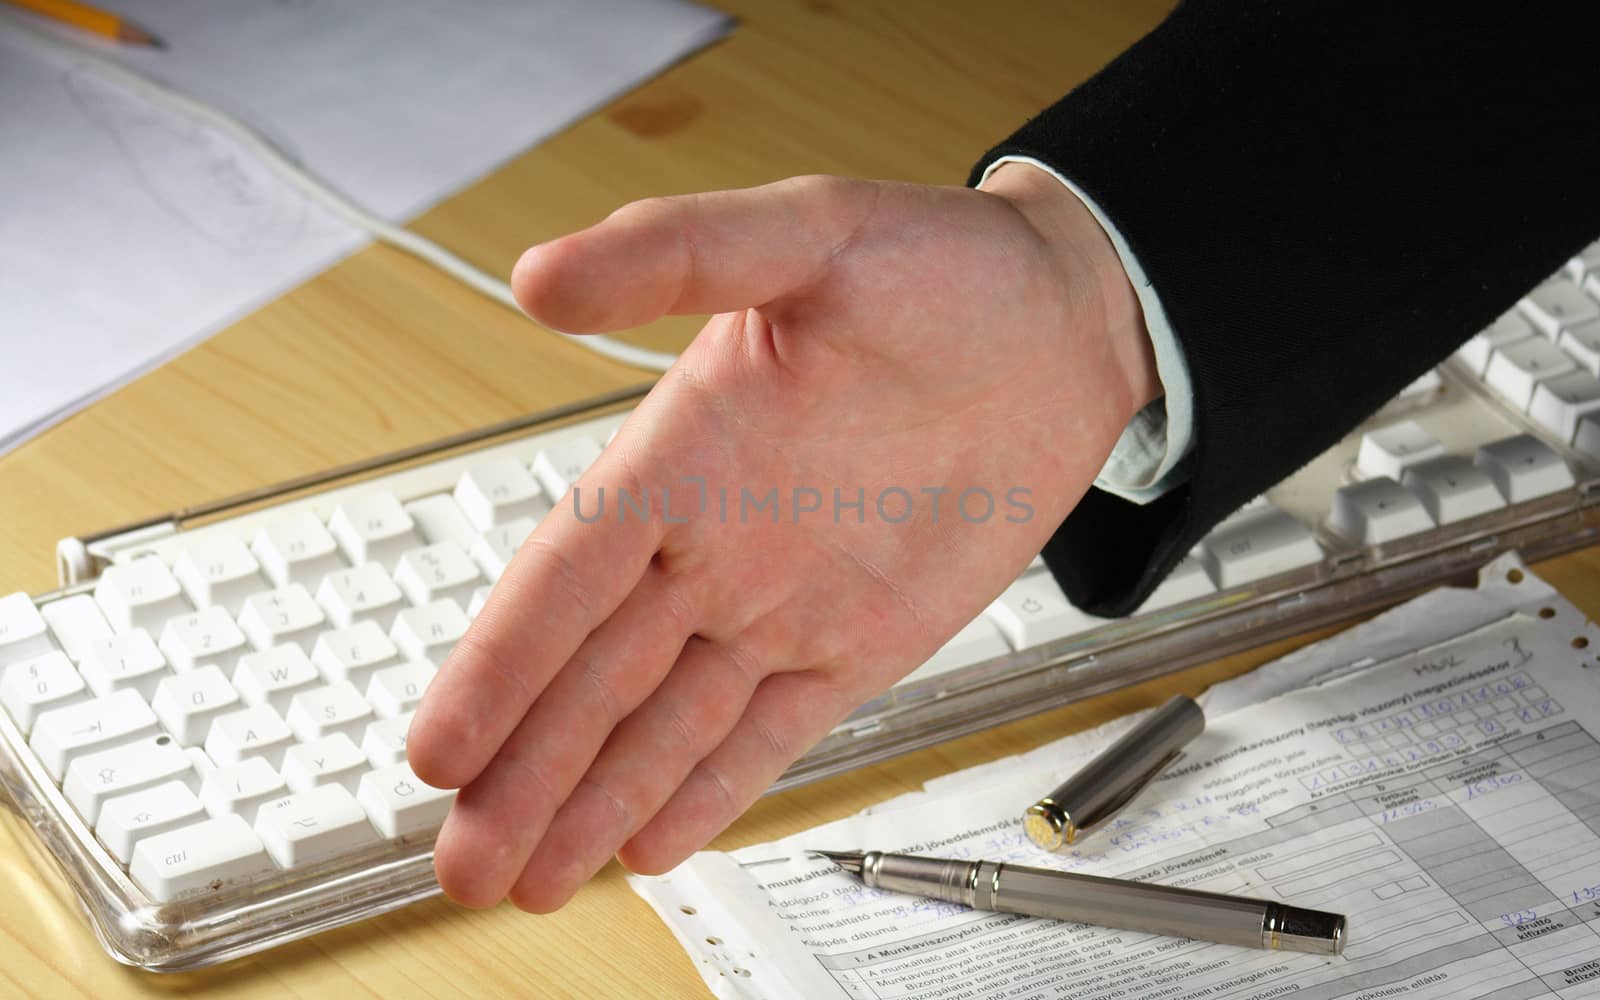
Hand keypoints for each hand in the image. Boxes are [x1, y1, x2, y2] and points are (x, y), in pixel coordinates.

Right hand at [406, 165, 1156, 910]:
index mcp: (684, 452)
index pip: (563, 578)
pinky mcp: (859, 642)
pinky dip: (709, 789)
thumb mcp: (812, 232)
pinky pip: (769, 731)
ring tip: (525, 876)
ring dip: (594, 801)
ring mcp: (783, 601)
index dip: (499, 667)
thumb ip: (681, 253)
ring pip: (666, 723)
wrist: (1065, 325)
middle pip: (595, 677)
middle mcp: (716, 540)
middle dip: (525, 773)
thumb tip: (542, 277)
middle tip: (461, 861)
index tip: (440, 748)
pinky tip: (649, 839)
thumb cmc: (943, 266)